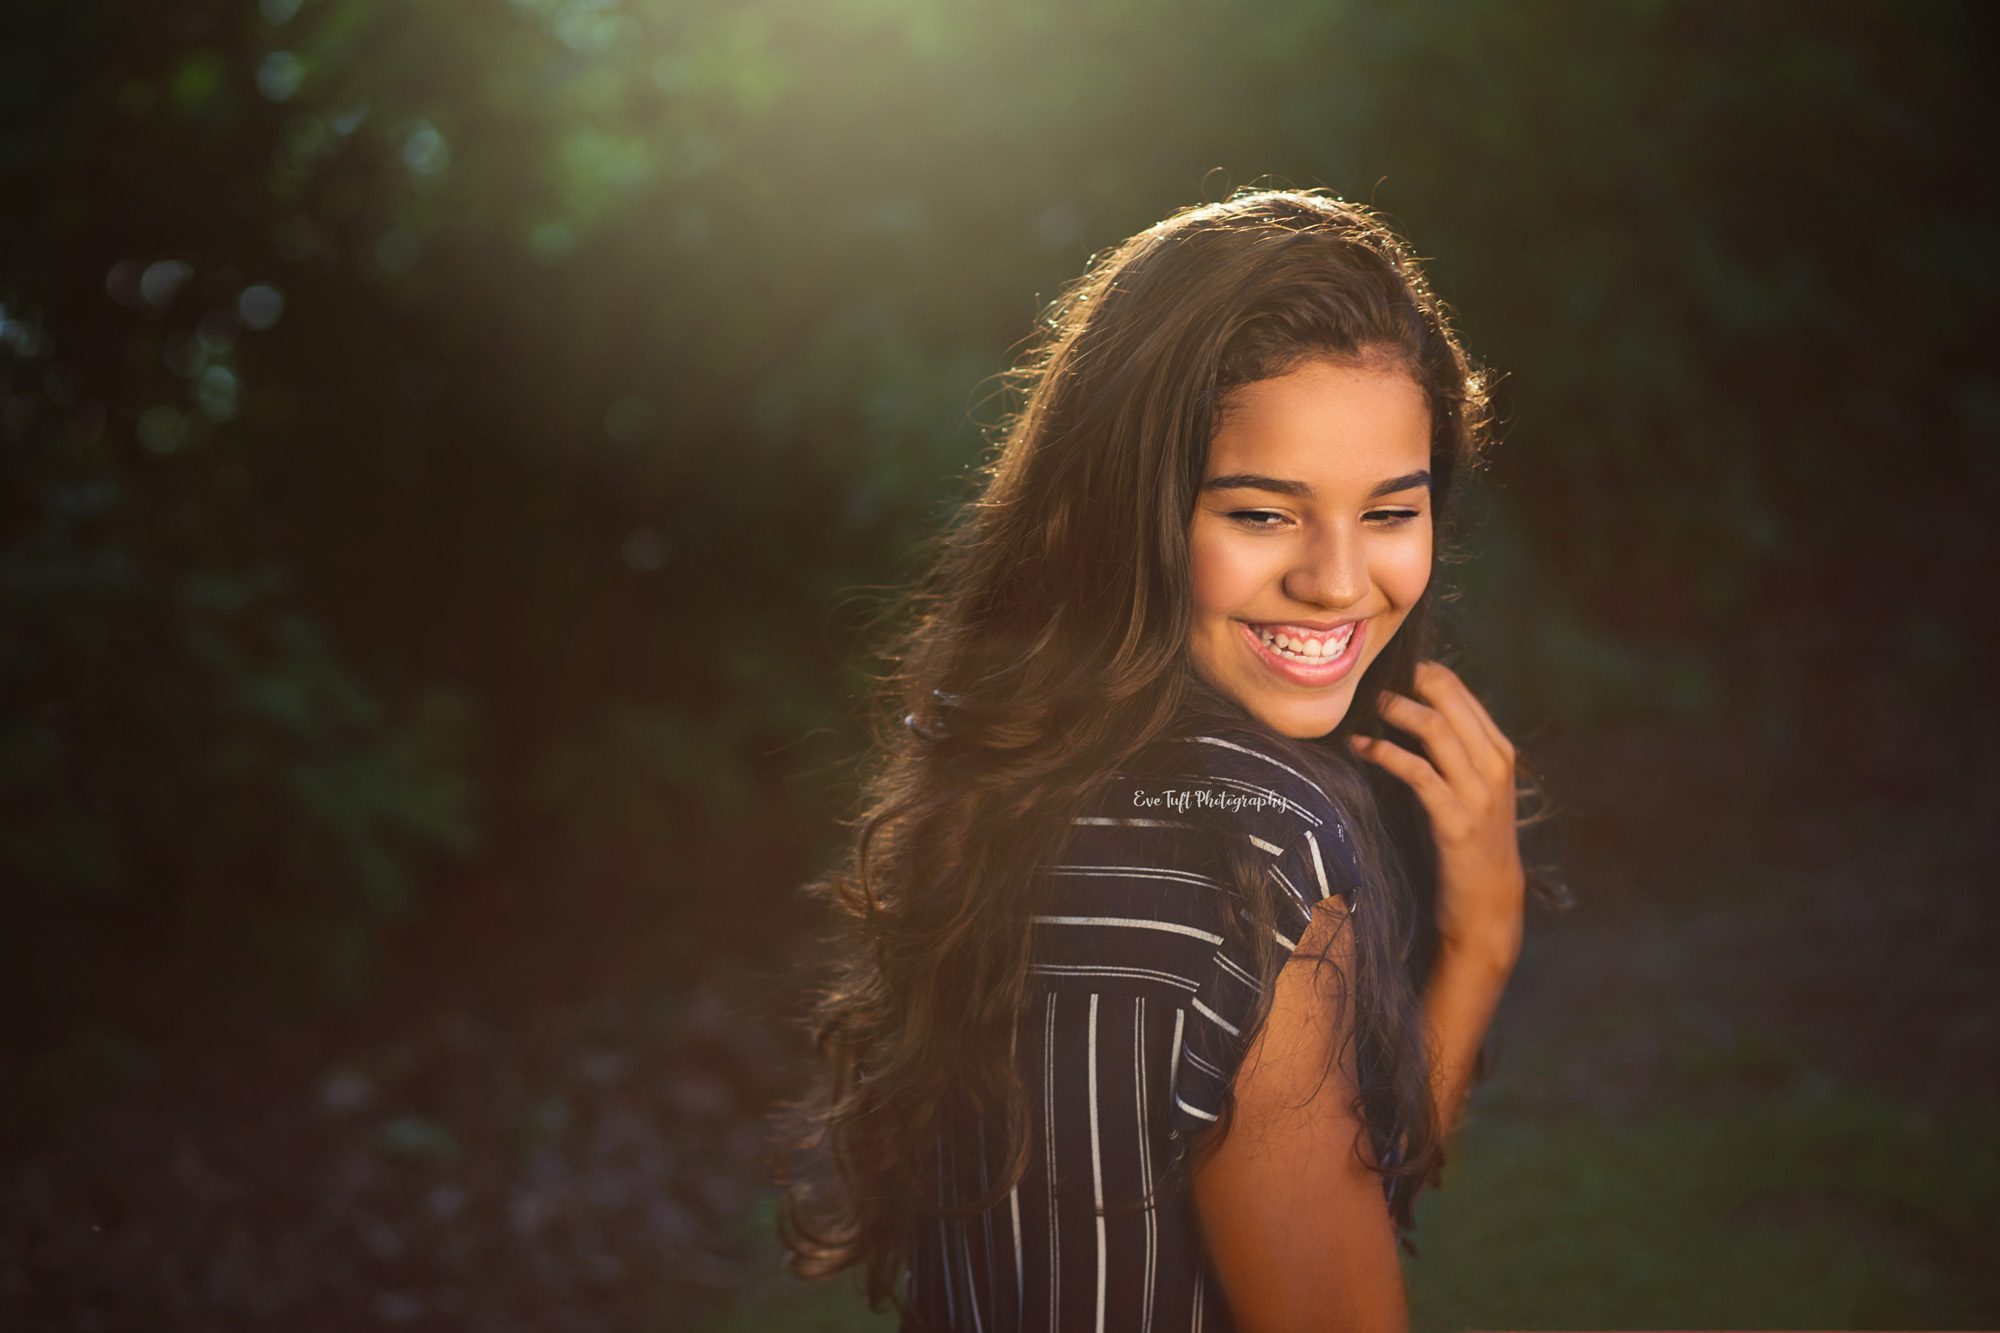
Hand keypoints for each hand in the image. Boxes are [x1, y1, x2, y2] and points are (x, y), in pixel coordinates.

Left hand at [1349, 660, 1524, 966]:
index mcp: (1498, 750)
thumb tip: (1401, 707)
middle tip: (1371, 680)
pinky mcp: (1455, 819)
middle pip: (1447, 697)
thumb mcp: (1467, 786)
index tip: (1386, 667)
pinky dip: (1384, 752)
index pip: (1458, 689)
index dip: (1420, 671)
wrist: (1487, 899)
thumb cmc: (1466, 838)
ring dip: (1394, 711)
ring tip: (1366, 708)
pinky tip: (1361, 746)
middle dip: (1406, 681)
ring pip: (1434, 727)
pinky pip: (1416, 771)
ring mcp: (1478, 792)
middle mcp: (1494, 764)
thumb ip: (1449, 749)